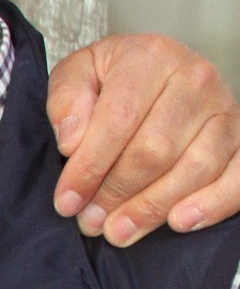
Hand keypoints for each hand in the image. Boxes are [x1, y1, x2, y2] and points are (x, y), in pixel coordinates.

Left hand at [49, 33, 239, 245]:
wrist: (158, 68)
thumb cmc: (113, 75)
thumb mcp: (77, 73)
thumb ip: (67, 102)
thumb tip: (72, 144)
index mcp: (149, 58)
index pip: (117, 121)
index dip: (89, 166)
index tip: (67, 200)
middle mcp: (195, 80)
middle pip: (155, 150)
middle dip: (117, 193)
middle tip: (90, 221)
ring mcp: (225, 110)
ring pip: (194, 169)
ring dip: (153, 207)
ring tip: (119, 231)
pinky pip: (237, 179)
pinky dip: (211, 205)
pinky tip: (178, 222)